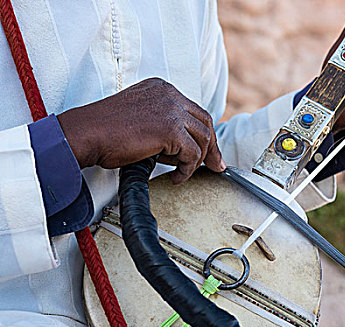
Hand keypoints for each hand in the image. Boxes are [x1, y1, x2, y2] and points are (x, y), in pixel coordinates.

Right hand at [58, 78, 224, 183]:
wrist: (85, 134)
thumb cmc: (104, 131)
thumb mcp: (139, 117)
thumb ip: (161, 122)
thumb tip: (182, 146)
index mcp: (162, 88)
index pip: (194, 111)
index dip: (204, 134)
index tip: (208, 152)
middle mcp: (169, 94)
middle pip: (205, 122)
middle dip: (212, 148)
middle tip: (215, 166)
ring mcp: (171, 109)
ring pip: (203, 138)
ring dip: (197, 160)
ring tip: (182, 172)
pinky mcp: (170, 128)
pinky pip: (193, 154)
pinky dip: (187, 169)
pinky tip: (175, 177)